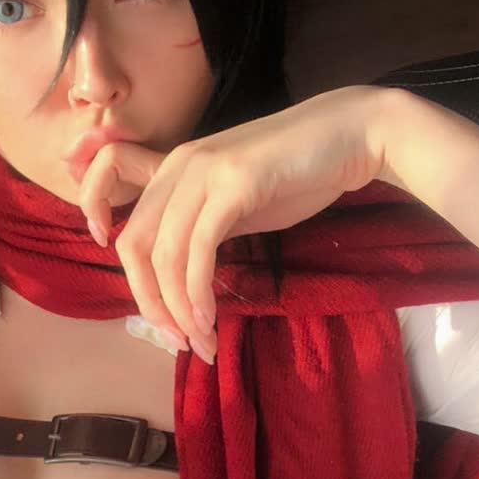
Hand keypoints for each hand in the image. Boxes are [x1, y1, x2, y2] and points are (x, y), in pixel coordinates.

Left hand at [73, 85, 391, 361]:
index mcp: (171, 172)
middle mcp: (177, 168)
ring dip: (178, 308)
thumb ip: (204, 233)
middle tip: (179, 343)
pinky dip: (197, 289)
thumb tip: (183, 284)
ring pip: (166, 253)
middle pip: (135, 248)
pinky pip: (199, 247)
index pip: (128, 237)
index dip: (136, 286)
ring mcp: (202, 172)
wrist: (349, 135)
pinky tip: (208, 317)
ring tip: (201, 342)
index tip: (159, 321)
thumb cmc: (297, 173)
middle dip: (152, 305)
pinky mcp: (233, 183)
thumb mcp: (236, 206)